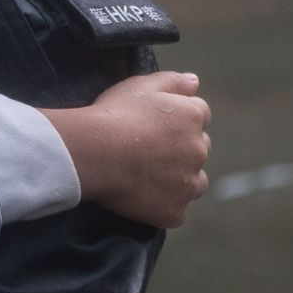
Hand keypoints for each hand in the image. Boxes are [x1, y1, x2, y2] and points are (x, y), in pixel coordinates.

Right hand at [41, 70, 210, 228]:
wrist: (94, 152)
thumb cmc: (115, 113)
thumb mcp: (141, 85)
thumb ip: (173, 81)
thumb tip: (195, 82)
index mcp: (193, 118)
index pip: (199, 115)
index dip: (175, 118)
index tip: (154, 123)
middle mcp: (199, 151)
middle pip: (197, 149)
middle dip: (180, 149)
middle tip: (146, 149)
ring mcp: (188, 185)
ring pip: (191, 182)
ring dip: (178, 179)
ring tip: (145, 174)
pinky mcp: (174, 211)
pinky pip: (175, 210)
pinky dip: (162, 204)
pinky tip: (140, 194)